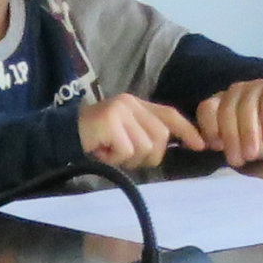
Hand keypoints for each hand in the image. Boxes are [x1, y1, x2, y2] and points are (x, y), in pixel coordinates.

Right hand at [75, 91, 203, 171]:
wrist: (62, 134)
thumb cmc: (96, 139)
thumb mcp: (125, 133)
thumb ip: (146, 134)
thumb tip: (173, 146)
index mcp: (138, 104)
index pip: (170, 114)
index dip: (187, 130)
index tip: (200, 145)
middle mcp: (131, 103)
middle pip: (160, 137)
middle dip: (148, 156)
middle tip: (126, 157)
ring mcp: (120, 110)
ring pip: (145, 147)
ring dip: (129, 159)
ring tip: (112, 153)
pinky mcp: (109, 121)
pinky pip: (127, 151)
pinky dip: (116, 159)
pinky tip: (103, 152)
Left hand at [195, 75, 262, 166]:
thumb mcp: (240, 146)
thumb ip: (224, 144)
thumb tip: (208, 145)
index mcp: (222, 103)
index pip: (206, 109)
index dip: (208, 128)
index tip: (217, 148)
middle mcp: (236, 91)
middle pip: (226, 109)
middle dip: (231, 137)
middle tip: (239, 160)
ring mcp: (256, 85)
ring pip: (246, 106)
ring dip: (248, 133)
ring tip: (252, 154)